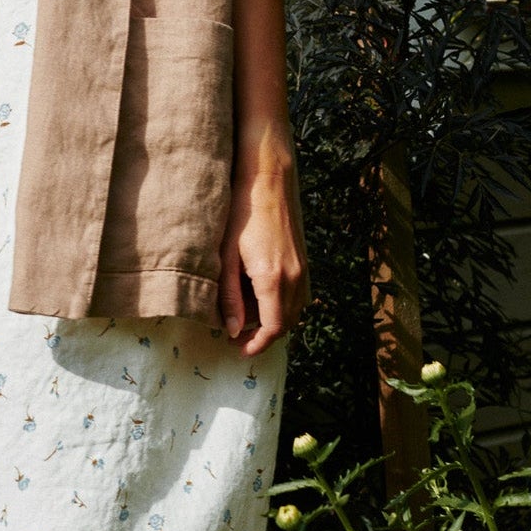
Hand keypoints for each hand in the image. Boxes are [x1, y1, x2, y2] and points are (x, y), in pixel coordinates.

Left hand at [219, 139, 307, 356]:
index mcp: (273, 279)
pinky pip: (299, 295)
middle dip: (264, 334)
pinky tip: (261, 295)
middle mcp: (294, 277)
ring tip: (246, 314)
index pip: (273, 328)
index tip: (240, 349)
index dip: (257, 344)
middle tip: (238, 334)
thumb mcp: (226, 258)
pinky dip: (283, 305)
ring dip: (274, 320)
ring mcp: (303, 269)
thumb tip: (233, 329)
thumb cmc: (241, 215)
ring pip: (295, 311)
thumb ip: (229, 296)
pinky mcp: (304, 260)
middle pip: (287, 324)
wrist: (268, 180)